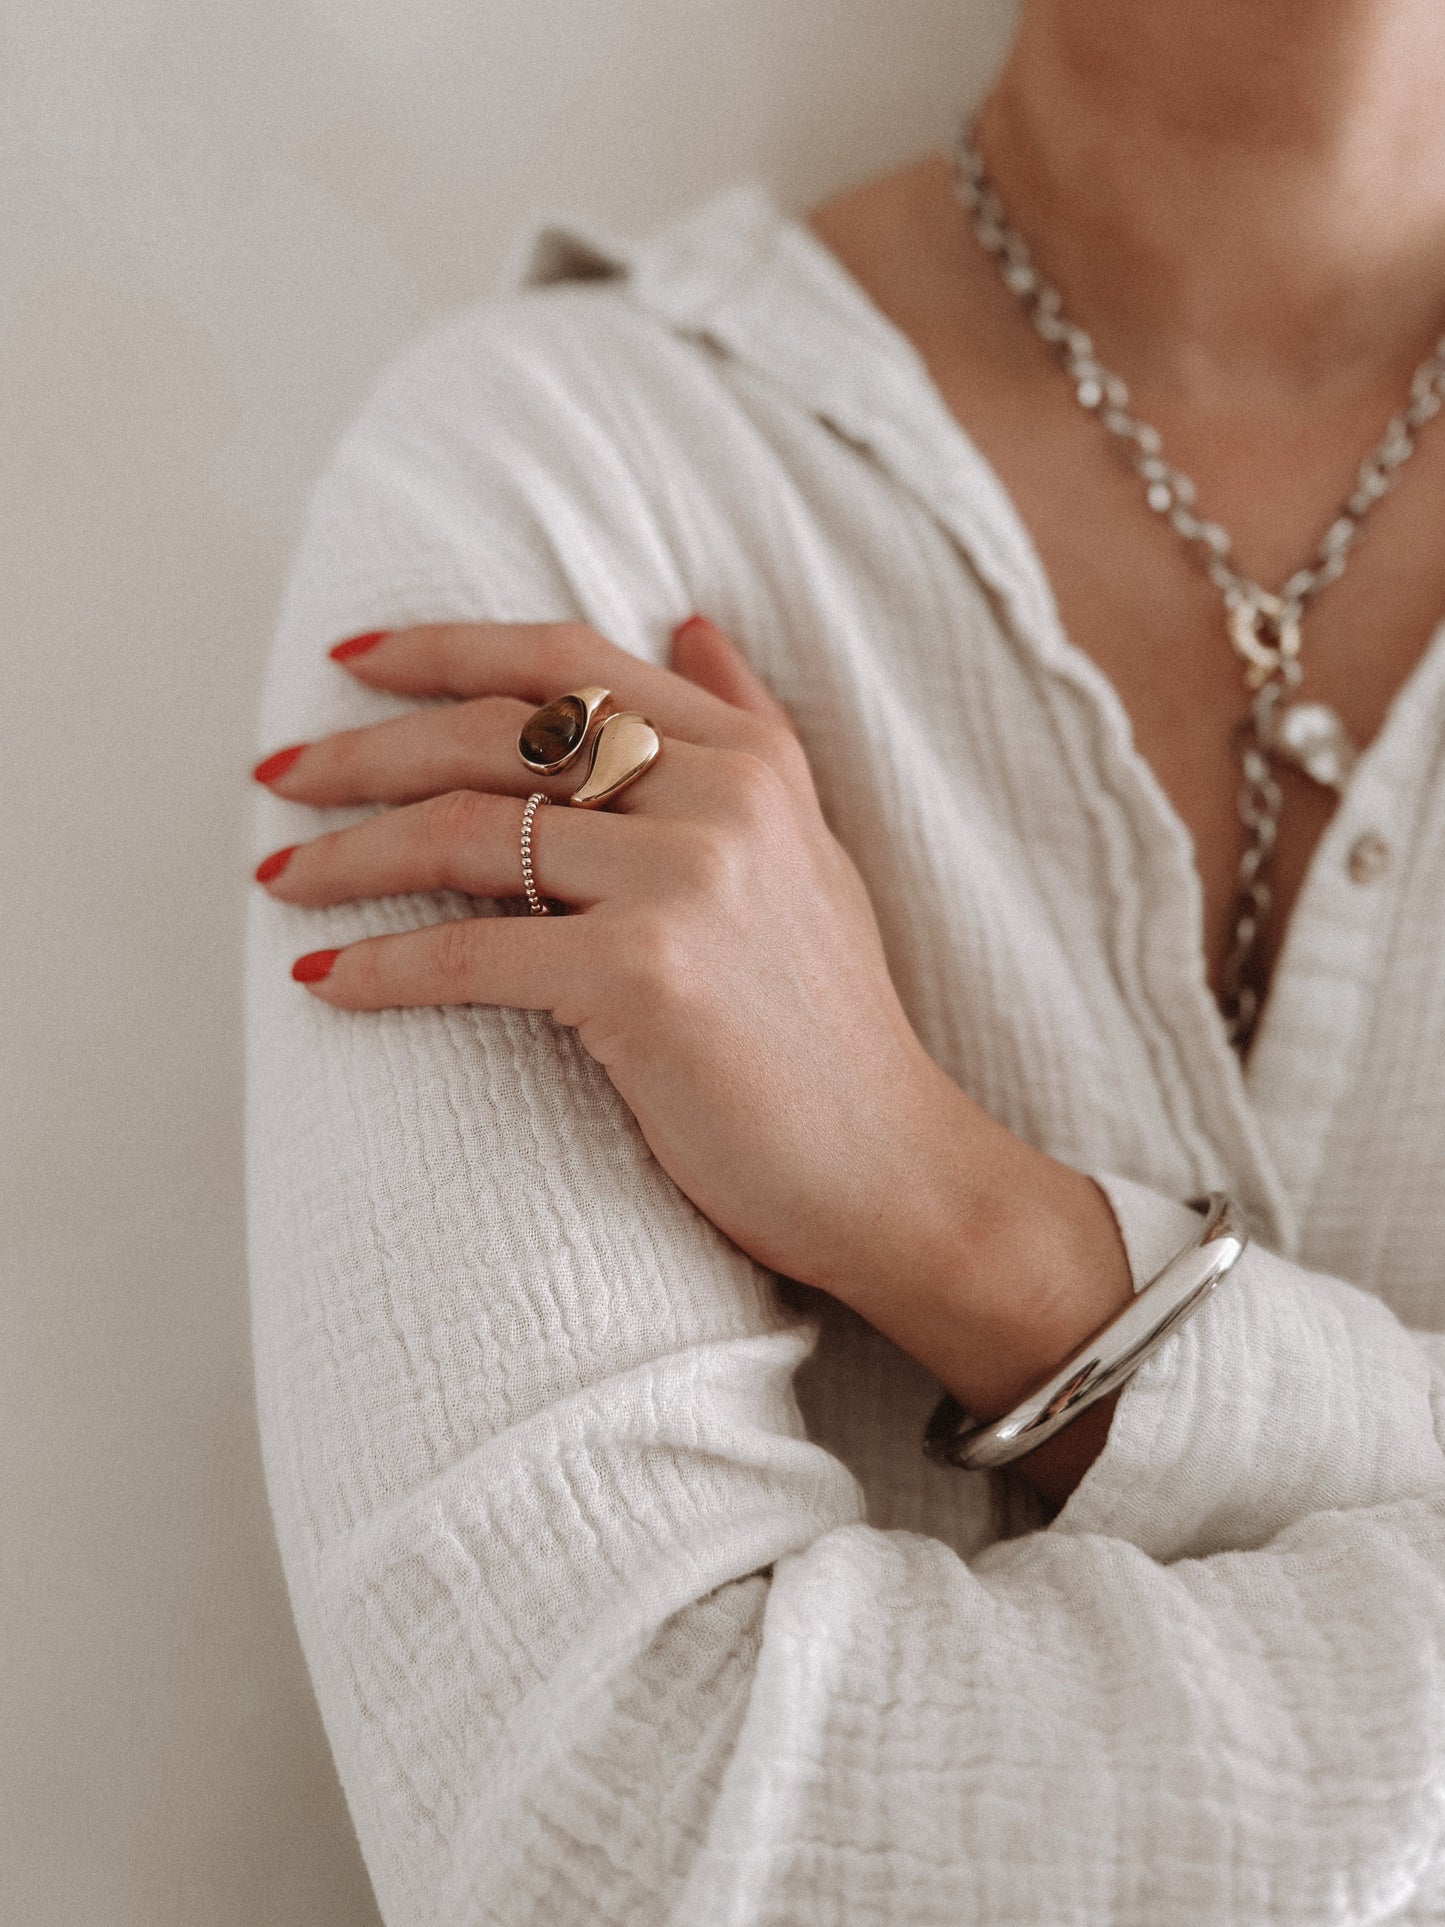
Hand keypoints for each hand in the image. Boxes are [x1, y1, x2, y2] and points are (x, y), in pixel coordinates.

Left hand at [254, 616, 1132, 1496]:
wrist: (891, 1167)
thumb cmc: (830, 1026)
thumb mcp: (808, 846)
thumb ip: (749, 727)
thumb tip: (686, 619)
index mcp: (749, 758)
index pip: (569, 661)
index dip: (446, 648)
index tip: (351, 659)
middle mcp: (720, 797)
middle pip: (498, 736)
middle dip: (366, 748)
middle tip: (281, 774)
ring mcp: (685, 881)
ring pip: (467, 834)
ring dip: (350, 854)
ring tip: (281, 876)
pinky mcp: (645, 976)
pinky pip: (469, 953)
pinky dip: (381, 968)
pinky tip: (326, 981)